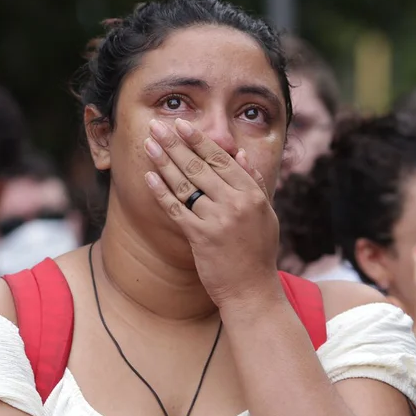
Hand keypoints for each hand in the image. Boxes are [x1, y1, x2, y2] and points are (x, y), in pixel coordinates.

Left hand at [143, 118, 279, 306]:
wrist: (252, 291)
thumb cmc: (258, 254)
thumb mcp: (266, 214)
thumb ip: (254, 182)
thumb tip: (240, 154)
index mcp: (252, 194)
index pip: (221, 160)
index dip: (199, 140)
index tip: (182, 125)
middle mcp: (236, 203)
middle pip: (199, 167)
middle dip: (175, 144)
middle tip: (157, 126)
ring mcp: (218, 220)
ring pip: (185, 184)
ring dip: (164, 161)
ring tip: (149, 145)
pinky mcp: (201, 237)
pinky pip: (176, 209)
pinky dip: (161, 192)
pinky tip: (148, 177)